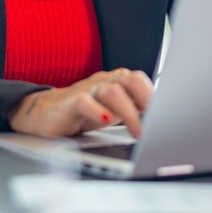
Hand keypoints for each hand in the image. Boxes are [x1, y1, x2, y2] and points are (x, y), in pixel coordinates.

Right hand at [7, 68, 153, 137]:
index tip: (170, 117)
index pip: (141, 81)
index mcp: (116, 83)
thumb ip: (133, 111)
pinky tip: (105, 122)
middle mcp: (103, 83)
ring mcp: (86, 91)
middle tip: (158, 123)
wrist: (41, 114)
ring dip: (129, 113)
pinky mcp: (69, 103)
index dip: (157, 97)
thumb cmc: (81, 114)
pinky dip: (98, 112)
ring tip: (138, 133)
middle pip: (131, 79)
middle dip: (148, 99)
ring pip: (112, 91)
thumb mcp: (112, 113)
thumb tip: (163, 122)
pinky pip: (85, 102)